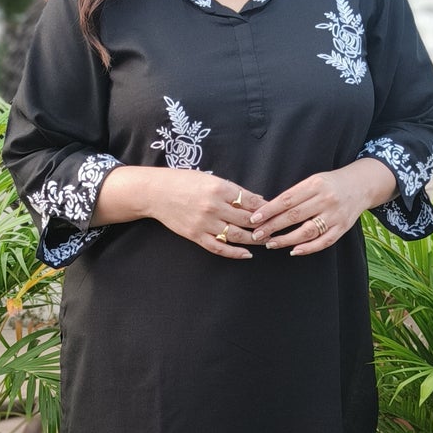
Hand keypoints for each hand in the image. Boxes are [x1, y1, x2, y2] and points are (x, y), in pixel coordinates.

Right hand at [143, 169, 265, 259]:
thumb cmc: (183, 181)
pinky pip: (219, 247)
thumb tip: (257, 199)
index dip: (266, 208)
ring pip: (236, 235)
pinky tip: (247, 254)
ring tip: (266, 241)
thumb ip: (233, 190)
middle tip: (276, 229)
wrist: (155, 192)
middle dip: (264, 226)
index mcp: (219, 188)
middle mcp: (213, 207)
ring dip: (254, 240)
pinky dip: (234, 252)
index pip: (250, 201)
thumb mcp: (210, 179)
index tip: (276, 212)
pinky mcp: (196, 235)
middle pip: (247, 220)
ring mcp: (204, 223)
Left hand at [248, 158, 394, 254]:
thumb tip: (269, 210)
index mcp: (316, 185)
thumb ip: (295, 194)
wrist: (361, 185)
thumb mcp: (313, 180)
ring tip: (271, 243)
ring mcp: (336, 215)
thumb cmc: (330, 183)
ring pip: (307, 231)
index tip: (255, 219)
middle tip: (257, 235)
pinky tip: (293, 251)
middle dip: (272, 227)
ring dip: (286, 240)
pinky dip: (307, 248)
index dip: (269, 210)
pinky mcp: (342, 228)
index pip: (287, 200)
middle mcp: (326, 200)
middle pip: (294, 216)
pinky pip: (323, 242)